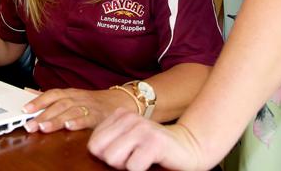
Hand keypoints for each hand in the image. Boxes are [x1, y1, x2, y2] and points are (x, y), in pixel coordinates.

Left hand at [22, 87, 129, 132]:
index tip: (25, 109)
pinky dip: (78, 122)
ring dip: (56, 120)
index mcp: (69, 93)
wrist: (119, 101)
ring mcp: (88, 106)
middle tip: (30, 125)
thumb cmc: (91, 101)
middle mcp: (77, 98)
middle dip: (42, 115)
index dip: (38, 101)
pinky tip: (69, 127)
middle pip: (58, 105)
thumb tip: (28, 93)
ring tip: (44, 127)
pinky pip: (87, 118)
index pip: (51, 94)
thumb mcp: (71, 96)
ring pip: (70, 111)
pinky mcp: (98, 116)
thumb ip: (50, 97)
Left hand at [87, 108, 204, 170]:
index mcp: (119, 114)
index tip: (125, 154)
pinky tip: (152, 162)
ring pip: (113, 158)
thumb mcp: (127, 140)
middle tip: (134, 158)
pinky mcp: (154, 141)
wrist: (188, 148)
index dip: (106, 156)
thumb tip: (92, 152)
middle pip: (101, 151)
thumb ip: (109, 141)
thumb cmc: (152, 150)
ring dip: (127, 166)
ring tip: (141, 159)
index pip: (93, 143)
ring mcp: (141, 128)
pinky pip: (132, 166)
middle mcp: (128, 117)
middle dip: (114, 162)